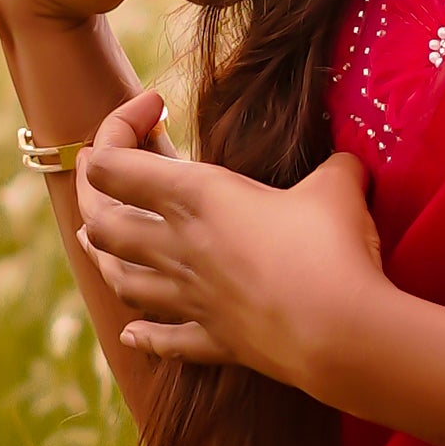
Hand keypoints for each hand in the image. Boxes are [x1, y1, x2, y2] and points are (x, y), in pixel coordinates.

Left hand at [73, 98, 390, 399]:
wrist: (341, 333)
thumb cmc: (333, 248)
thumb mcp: (337, 184)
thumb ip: (334, 165)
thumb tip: (350, 164)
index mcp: (197, 197)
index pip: (112, 163)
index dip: (116, 126)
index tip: (156, 105)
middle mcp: (180, 247)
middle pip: (102, 224)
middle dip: (94, 196)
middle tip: (107, 175)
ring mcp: (192, 298)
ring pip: (120, 281)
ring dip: (105, 259)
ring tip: (100, 244)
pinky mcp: (216, 341)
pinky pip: (164, 339)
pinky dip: (144, 335)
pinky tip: (130, 334)